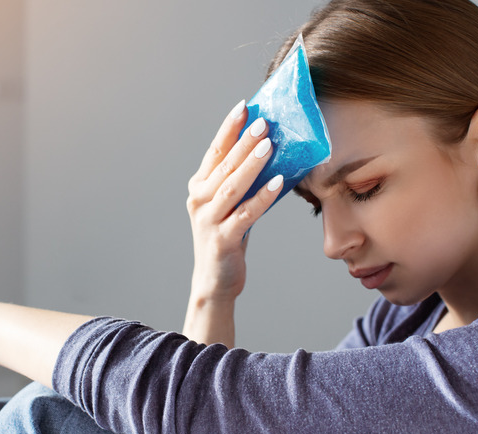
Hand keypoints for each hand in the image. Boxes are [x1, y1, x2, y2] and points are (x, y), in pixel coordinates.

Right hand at [183, 100, 282, 344]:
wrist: (215, 281)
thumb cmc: (227, 237)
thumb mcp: (230, 205)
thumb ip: (241, 182)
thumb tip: (271, 151)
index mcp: (199, 188)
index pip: (215, 152)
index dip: (229, 129)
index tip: (244, 107)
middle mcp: (199, 200)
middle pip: (224, 165)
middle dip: (244, 141)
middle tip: (263, 121)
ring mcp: (208, 220)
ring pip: (232, 186)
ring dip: (251, 164)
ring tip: (270, 145)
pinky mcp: (222, 239)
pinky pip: (245, 214)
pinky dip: (262, 197)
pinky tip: (278, 183)